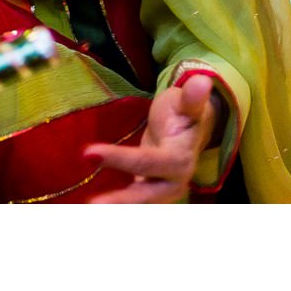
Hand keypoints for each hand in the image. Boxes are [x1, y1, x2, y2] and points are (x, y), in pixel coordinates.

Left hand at [85, 75, 220, 202]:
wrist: (190, 129)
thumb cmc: (185, 112)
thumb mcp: (187, 103)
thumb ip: (192, 97)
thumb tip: (202, 80)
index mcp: (180, 159)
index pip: (148, 161)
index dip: (120, 159)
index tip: (89, 153)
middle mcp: (173, 181)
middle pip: (146, 194)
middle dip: (121, 201)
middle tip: (91, 203)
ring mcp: (161, 190)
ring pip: (140, 204)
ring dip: (117, 208)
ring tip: (88, 209)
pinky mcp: (148, 190)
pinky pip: (132, 202)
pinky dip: (116, 206)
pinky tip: (92, 207)